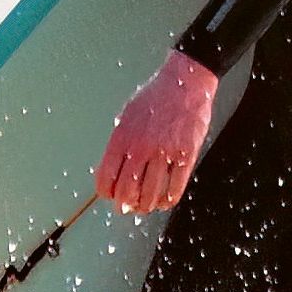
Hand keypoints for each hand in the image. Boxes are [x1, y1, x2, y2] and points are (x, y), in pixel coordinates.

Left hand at [95, 50, 217, 213]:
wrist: (184, 83)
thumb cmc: (155, 98)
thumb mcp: (127, 115)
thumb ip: (120, 142)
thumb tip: (113, 168)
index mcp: (122, 138)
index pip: (106, 177)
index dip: (106, 193)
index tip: (110, 196)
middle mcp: (140, 148)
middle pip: (126, 191)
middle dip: (124, 205)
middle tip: (126, 208)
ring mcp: (164, 153)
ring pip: (150, 194)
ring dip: (145, 206)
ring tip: (145, 207)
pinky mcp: (185, 155)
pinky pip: (174, 188)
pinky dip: (167, 201)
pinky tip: (164, 202)